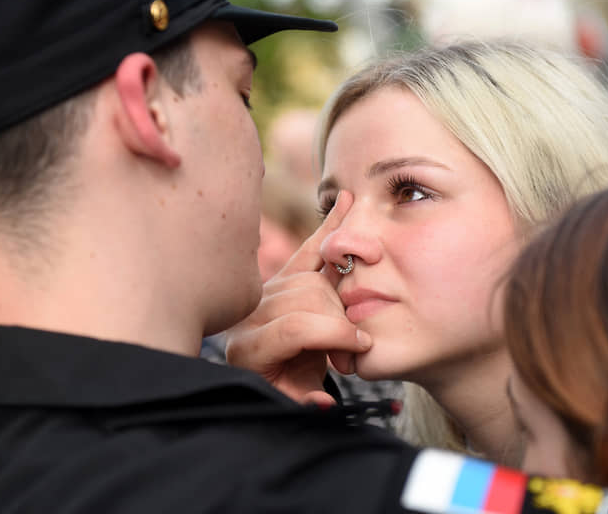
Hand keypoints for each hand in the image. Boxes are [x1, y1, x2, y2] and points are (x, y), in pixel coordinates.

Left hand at [224, 190, 371, 404]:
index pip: (296, 327)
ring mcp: (264, 290)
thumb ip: (303, 402)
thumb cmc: (280, 389)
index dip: (335, 335)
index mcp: (248, 347)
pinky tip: (347, 204)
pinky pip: (307, 250)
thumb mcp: (287, 402)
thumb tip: (323, 401)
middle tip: (356, 341)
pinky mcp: (279, 275)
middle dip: (341, 319)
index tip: (360, 346)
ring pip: (311, 276)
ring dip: (341, 295)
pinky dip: (328, 229)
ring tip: (351, 320)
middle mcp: (250, 312)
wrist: (261, 372)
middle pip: (307, 298)